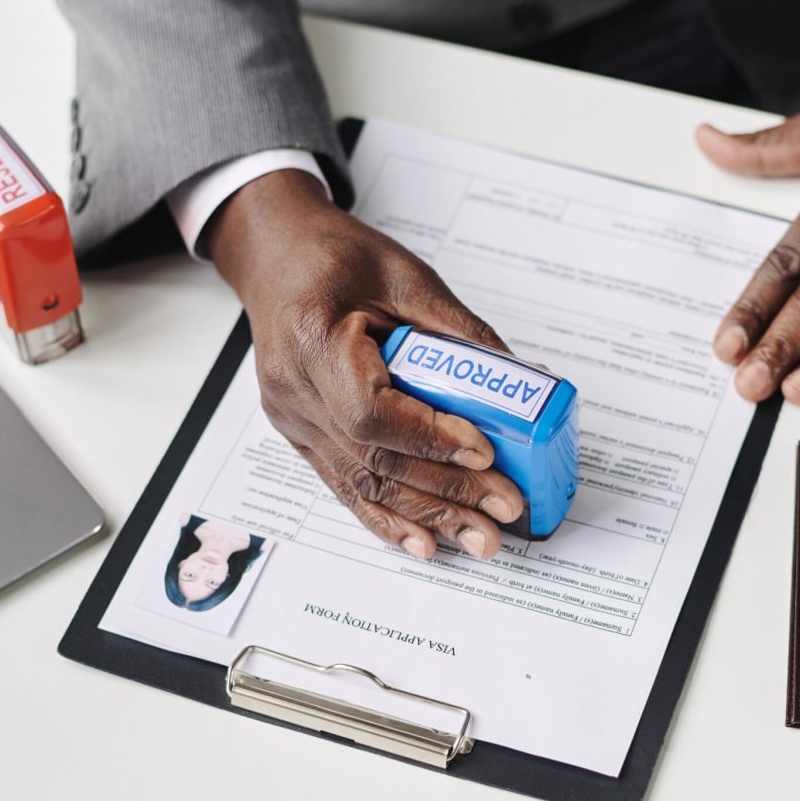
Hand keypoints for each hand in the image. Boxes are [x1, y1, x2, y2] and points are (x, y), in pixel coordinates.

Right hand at [207, 170, 522, 559]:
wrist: (276, 257)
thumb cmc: (336, 258)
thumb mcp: (406, 276)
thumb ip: (460, 332)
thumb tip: (523, 383)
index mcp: (312, 336)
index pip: (372, 410)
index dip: (431, 437)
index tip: (485, 451)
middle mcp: (294, 388)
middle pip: (375, 459)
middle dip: (448, 490)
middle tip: (505, 508)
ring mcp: (294, 419)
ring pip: (363, 484)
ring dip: (427, 516)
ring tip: (480, 538)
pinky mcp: (303, 436)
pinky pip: (346, 486)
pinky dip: (388, 519)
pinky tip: (424, 543)